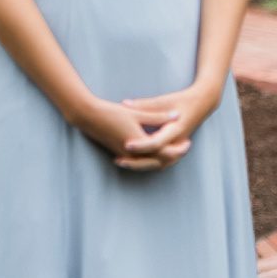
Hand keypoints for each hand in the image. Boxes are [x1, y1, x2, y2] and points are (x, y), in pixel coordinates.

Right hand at [70, 94, 191, 171]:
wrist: (88, 117)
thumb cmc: (112, 113)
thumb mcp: (137, 113)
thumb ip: (158, 116)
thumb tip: (176, 115)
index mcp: (139, 144)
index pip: (164, 153)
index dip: (178, 150)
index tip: (188, 144)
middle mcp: (133, 154)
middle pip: (158, 162)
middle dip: (172, 157)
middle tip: (184, 149)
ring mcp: (125, 156)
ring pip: (149, 164)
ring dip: (162, 160)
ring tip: (173, 152)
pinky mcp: (120, 153)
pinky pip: (140, 162)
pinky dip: (150, 160)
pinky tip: (155, 153)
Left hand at [116, 83, 221, 169]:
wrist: (201, 103)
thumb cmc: (182, 100)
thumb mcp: (163, 101)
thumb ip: (144, 105)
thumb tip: (124, 104)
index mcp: (175, 130)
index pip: (156, 143)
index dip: (141, 145)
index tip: (126, 144)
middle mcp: (177, 142)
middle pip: (156, 160)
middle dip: (137, 162)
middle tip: (118, 160)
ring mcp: (177, 147)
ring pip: (159, 164)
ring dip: (141, 165)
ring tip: (122, 162)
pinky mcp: (175, 149)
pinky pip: (161, 161)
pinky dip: (147, 163)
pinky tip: (133, 161)